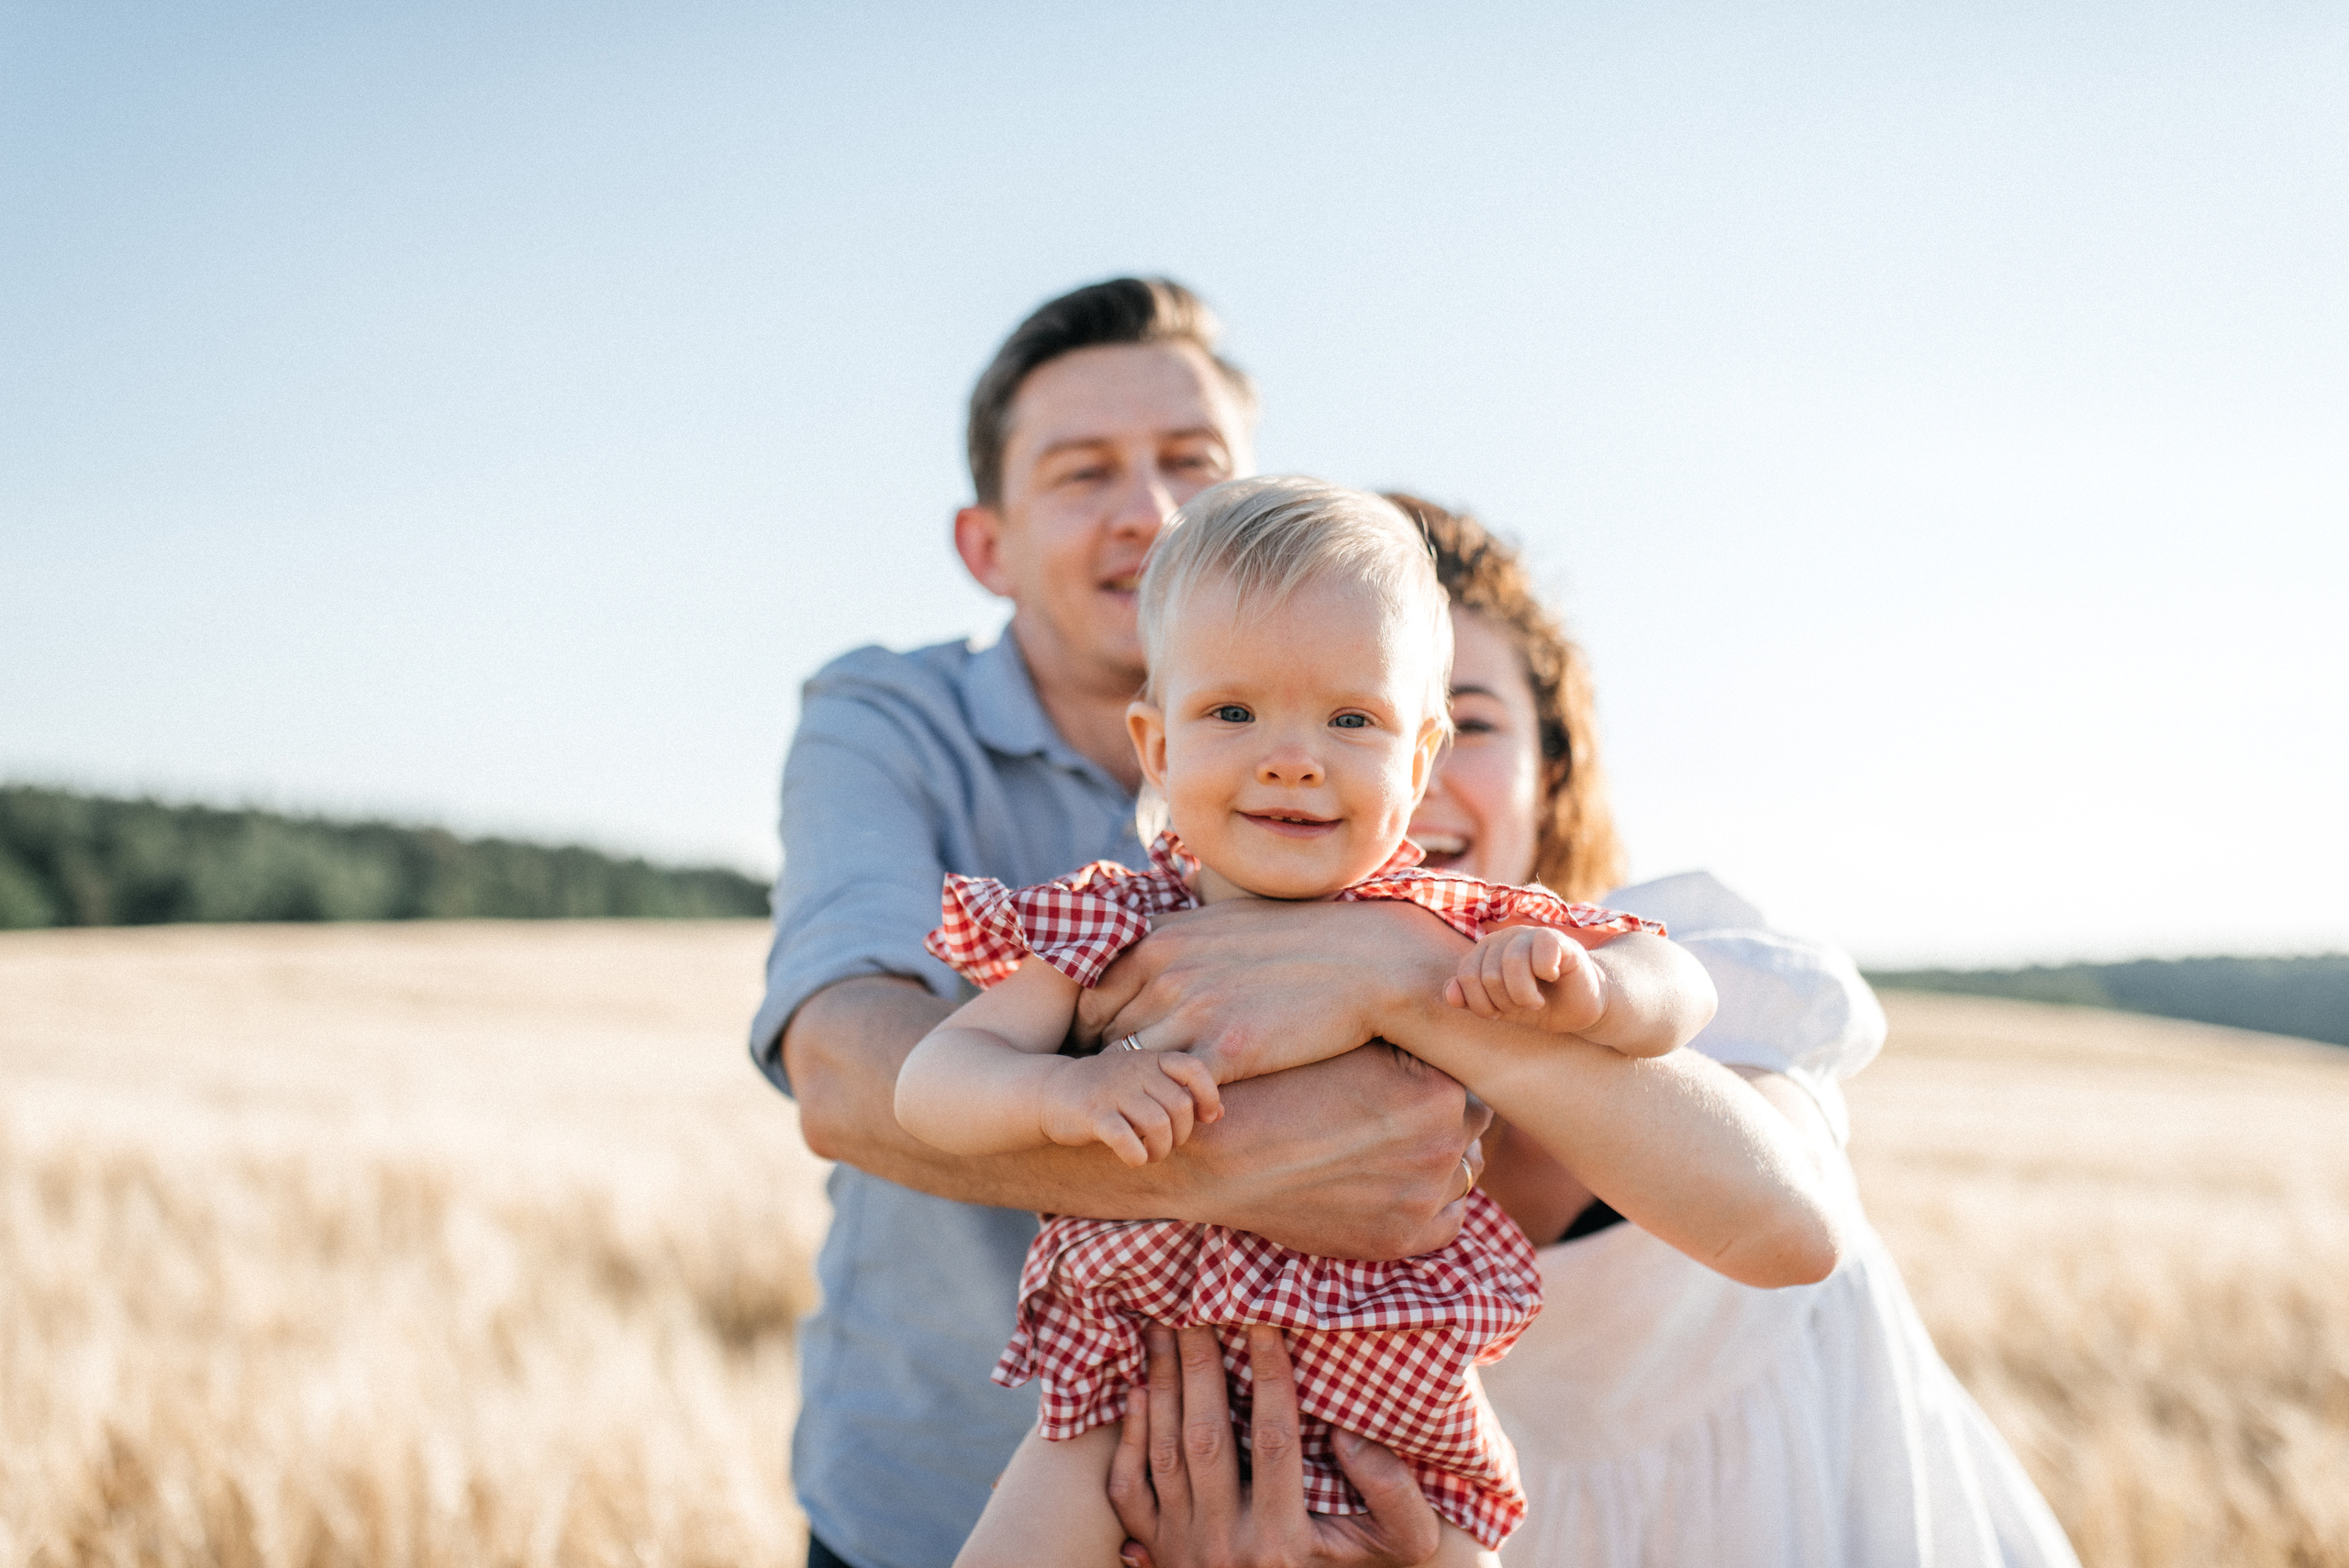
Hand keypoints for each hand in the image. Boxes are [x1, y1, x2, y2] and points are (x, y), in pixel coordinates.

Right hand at [1042, 1049, 1223, 1166]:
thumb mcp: (1142, 1083)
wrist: (1049, 1092)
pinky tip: (1133, 1158)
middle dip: (1181, 1134)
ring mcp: (1113, 1091)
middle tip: (1166, 1144)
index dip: (1209, 1095)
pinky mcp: (1093, 1113)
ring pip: (1158, 1125)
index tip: (1207, 1117)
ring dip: (1161, 1149)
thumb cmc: (1106, 1093)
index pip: (1194, 1069)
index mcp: (1149, 1059)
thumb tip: (1220, 1113)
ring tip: (1151, 1154)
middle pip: (1180, 1106)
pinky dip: (1136, 1156)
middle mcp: (1134, 1070)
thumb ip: (1178, 1093)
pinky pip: (1126, 1140)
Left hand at [1079, 899, 1467, 1082]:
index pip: (1088, 996)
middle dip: (1102, 1066)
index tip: (1101, 1054)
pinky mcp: (1227, 1050)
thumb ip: (1174, 937)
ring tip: (1146, 1114)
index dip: (1088, 1031)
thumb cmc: (1297, 938)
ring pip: (1128, 1068)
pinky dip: (1173, 1108)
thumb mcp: (1222, 920)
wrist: (1365, 960)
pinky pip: (1172, 1091)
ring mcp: (1193, 1011)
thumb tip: (1141, 949)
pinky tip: (1188, 1120)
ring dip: (1135, 1095)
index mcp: (1159, 939)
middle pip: (1099, 1035)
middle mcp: (1164, 971)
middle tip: (1113, 1094)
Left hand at [1109, 1323, 1443, 1567]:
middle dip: (1199, 1367)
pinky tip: (1137, 1391)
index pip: (1275, 1442)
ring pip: (1165, 1456)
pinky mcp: (1156, 1549)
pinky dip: (1129, 1438)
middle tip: (1194, 1311)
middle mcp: (1226, 1545)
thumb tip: (1349, 1431)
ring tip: (1161, 1331)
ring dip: (1161, 1387)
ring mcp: (1183, 1548)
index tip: (1263, 1321)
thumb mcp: (1402, 1541)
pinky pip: (1128, 1490)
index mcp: (1285, 1542)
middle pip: (1207, 1440)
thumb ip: (1392, 1492)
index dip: (1270, 1377)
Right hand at [1179, 1043, 1489, 1259]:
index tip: (1411, 1071)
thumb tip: (1441, 1038)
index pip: (1466, 1076)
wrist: (1222, 1154)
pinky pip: (1450, 1221)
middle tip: (1403, 1106)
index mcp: (1437, 1092)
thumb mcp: (1349, 1046)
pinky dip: (1436, 1203)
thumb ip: (1406, 1047)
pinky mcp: (1398, 1240)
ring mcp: (1422, 1200)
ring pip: (1464, 1171)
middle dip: (1445, 1113)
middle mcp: (1441, 1148)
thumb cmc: (1278, 1085)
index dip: (1437, 1071)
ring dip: (1442, 1157)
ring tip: (1396, 1144)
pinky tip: (1403, 1184)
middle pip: (1472, 1123)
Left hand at [1445, 927, 1604, 1031]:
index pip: (1466, 976)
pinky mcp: (1557, 939)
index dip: (1482, 1004)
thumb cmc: (1538, 1005)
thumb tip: (1450, 994)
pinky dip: (1546, 973)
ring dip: (1524, 994)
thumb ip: (1471, 1000)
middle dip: (1505, 1002)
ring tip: (1536, 1001)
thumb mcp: (1500, 1008)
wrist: (1580, 1008)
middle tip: (1524, 1006)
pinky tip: (1553, 977)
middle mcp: (1503, 937)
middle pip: (1487, 974)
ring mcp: (1530, 935)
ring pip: (1511, 962)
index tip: (1501, 1012)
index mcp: (1484, 951)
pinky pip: (1541, 952)